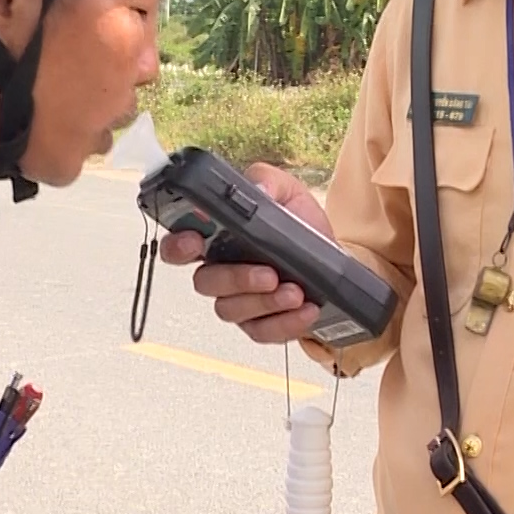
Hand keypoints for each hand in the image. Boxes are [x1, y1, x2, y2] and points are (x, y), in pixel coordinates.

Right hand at [157, 163, 335, 343]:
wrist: (336, 261)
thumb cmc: (303, 226)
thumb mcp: (289, 192)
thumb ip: (268, 182)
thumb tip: (257, 191)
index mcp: (217, 237)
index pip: (179, 244)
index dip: (177, 245)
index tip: (194, 241)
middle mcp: (221, 271)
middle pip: (204, 282)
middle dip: (235, 279)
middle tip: (268, 273)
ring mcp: (238, 301)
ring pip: (231, 310)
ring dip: (264, 302)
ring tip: (294, 291)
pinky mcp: (260, 324)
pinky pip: (261, 332)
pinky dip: (284, 323)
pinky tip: (305, 308)